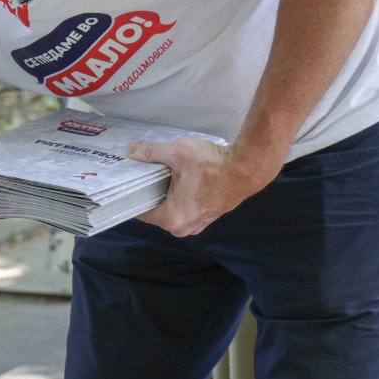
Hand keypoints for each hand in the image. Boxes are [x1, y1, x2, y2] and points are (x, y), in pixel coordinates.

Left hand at [127, 137, 274, 237]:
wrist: (248, 168)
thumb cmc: (215, 164)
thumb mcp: (178, 152)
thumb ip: (151, 152)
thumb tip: (130, 151)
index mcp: (172, 218)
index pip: (139, 210)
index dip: (133, 193)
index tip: (130, 178)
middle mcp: (183, 228)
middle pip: (153, 209)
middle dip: (149, 191)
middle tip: (145, 171)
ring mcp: (195, 225)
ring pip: (168, 209)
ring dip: (164, 193)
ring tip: (162, 172)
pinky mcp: (204, 218)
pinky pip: (181, 208)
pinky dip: (177, 196)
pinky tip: (178, 178)